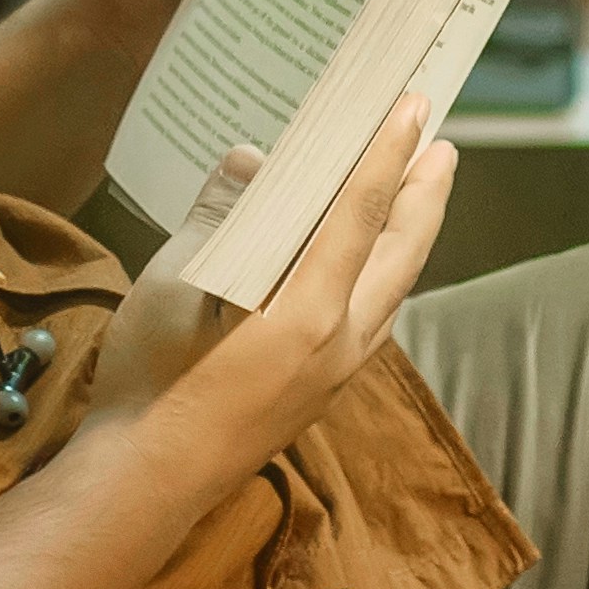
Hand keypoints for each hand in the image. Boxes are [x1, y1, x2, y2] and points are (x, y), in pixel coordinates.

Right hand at [93, 98, 453, 482]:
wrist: (146, 480)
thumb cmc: (151, 379)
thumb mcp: (172, 283)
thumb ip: (218, 215)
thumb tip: (251, 162)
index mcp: (307, 312)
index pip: (362, 213)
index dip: (389, 154)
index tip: (413, 108)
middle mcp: (340, 344)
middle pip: (402, 254)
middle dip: (426, 195)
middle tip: (442, 144)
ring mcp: (337, 374)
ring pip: (396, 290)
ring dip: (412, 237)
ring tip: (420, 193)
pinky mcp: (322, 392)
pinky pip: (375, 320)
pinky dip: (387, 277)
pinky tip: (375, 266)